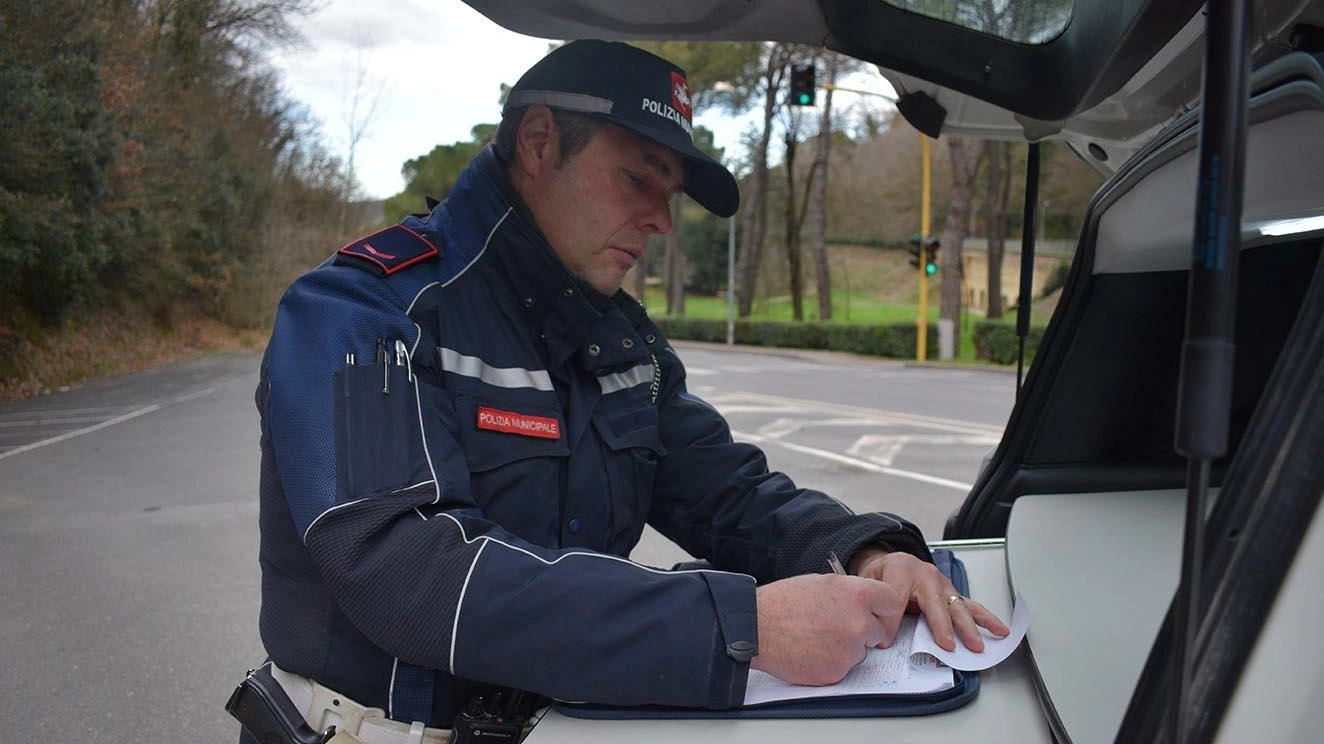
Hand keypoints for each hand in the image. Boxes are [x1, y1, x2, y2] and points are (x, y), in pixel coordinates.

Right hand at [751, 573, 904, 685]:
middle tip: (837, 626)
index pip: (892, 603)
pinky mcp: (837, 672)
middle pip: (878, 631)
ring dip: (846, 647)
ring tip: (817, 637)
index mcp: (858, 595)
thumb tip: (864, 602)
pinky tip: (811, 650)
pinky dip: (831, 662)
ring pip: (860, 651)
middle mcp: (859, 623)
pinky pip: (844, 667)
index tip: (877, 614)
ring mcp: (850, 650)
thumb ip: (850, 593)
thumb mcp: (822, 582)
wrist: (757, 628)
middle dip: (863, 630)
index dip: (883, 609)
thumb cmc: (783, 602)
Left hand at [849, 549, 1009, 652]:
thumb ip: (874, 603)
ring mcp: (943, 585)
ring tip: (976, 645)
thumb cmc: (882, 574)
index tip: (886, 642)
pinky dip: (986, 619)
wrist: (891, 561)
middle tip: (947, 645)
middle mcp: (926, 575)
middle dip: (942, 625)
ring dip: (967, 627)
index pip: (898, 598)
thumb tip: (879, 635)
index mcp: (902, 569)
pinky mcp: (952, 594)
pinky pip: (971, 606)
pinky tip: (1000, 629)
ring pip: (957, 606)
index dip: (891, 622)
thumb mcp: (869, 582)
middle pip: (936, 602)